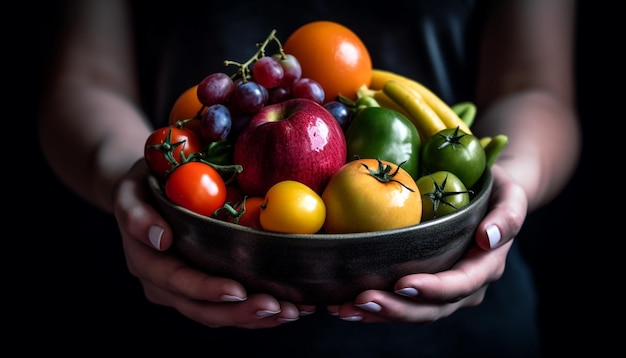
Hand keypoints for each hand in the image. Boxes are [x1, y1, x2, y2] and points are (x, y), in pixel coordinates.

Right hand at [112, 159, 310, 327]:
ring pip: (219, 314)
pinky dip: (258, 310)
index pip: (177, 282)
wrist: (142, 196)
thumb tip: (160, 236)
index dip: (207, 290)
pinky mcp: (203, 289)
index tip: (237, 291)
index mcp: (146, 262)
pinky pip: (229, 306)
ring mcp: (183, 291)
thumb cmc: (143, 187)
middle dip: (241, 312)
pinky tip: (288, 307)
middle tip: (278, 308)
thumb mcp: (131, 191)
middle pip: (202, 308)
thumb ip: (136, 213)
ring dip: (255, 317)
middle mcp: (163, 284)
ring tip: (291, 311)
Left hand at [327, 165, 526, 322]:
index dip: (433, 288)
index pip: (460, 285)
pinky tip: (344, 305)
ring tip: (344, 309)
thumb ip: (507, 216)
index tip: (403, 283)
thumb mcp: (510, 195)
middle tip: (361, 300)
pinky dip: (374, 307)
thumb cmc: (495, 190)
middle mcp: (465, 286)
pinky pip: (400, 302)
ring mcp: (443, 290)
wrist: (486, 197)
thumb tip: (488, 237)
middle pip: (431, 308)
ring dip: (379, 313)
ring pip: (412, 311)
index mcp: (485, 267)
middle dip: (396, 309)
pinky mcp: (423, 285)